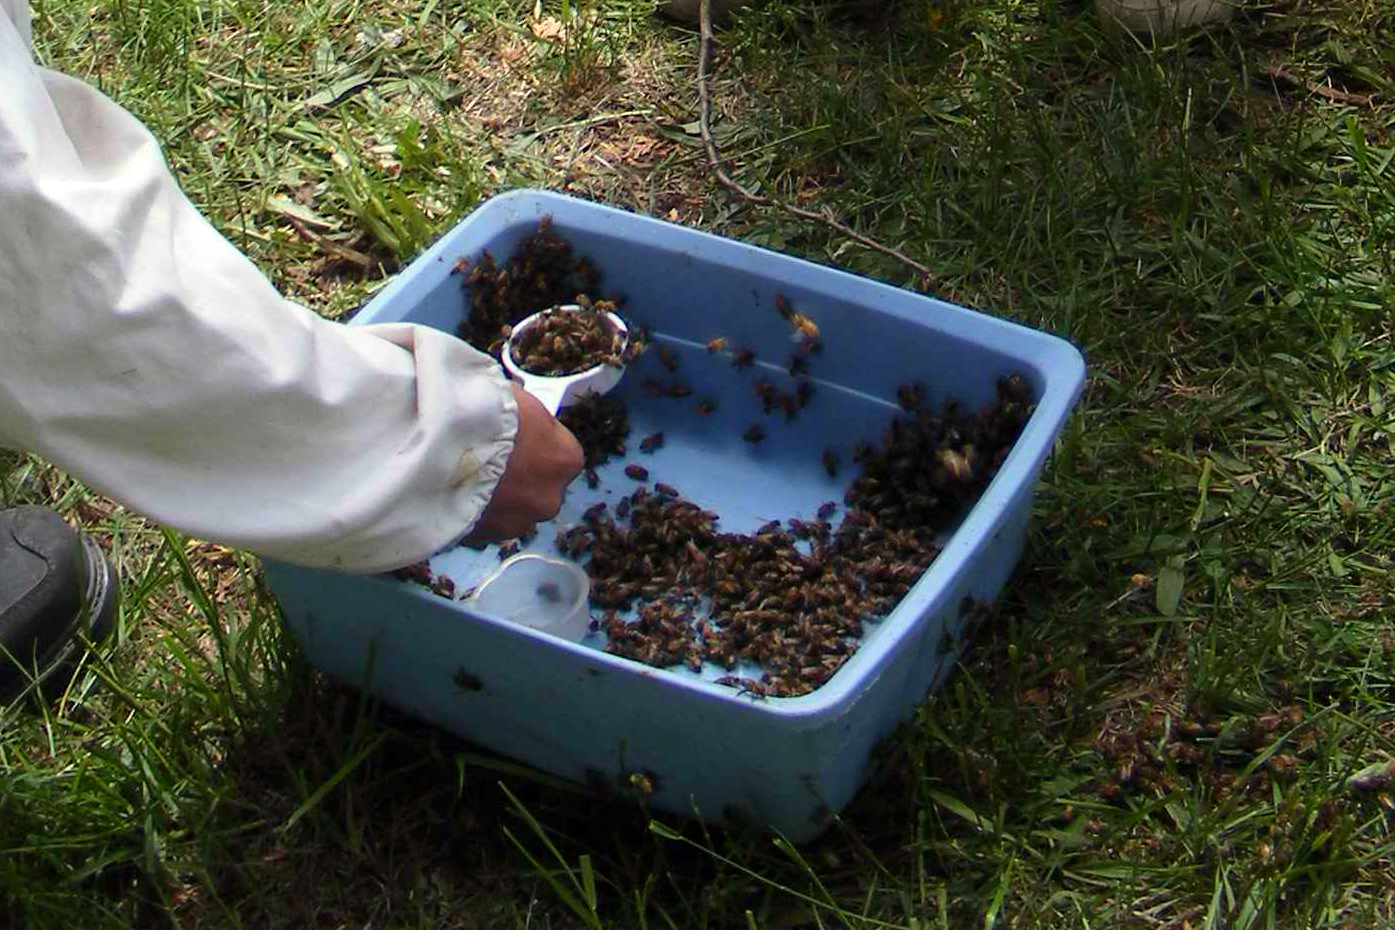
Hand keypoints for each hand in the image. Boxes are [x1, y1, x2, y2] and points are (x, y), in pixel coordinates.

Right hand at [462, 384, 583, 543]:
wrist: (431, 448)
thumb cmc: (479, 414)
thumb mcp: (513, 396)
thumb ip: (526, 413)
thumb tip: (518, 411)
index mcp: (565, 459)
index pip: (559, 450)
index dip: (534, 440)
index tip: (512, 434)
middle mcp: (549, 498)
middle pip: (537, 485)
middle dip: (516, 474)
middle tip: (485, 454)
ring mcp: (516, 524)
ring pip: (510, 508)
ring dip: (494, 496)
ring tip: (463, 473)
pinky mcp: (484, 540)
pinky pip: (482, 524)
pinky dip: (471, 511)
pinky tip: (451, 490)